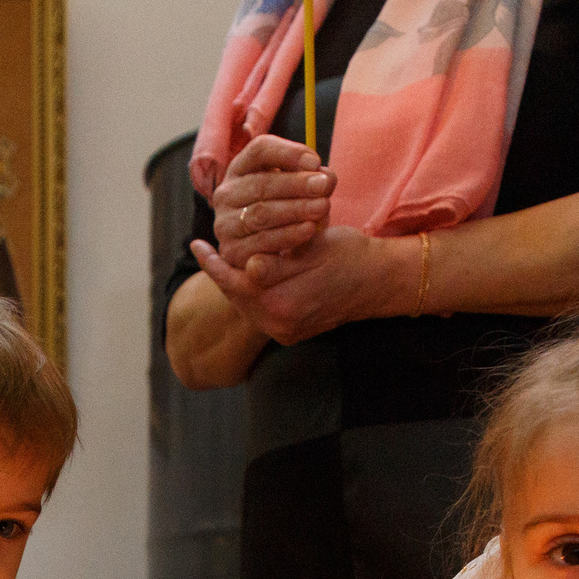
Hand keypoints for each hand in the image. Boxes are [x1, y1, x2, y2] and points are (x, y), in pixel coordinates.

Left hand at [190, 223, 413, 346]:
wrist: (381, 281)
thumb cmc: (350, 255)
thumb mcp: (313, 248)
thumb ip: (279, 260)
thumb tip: (247, 263)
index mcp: (285, 304)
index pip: (236, 283)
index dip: (214, 263)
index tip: (197, 244)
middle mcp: (282, 325)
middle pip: (238, 297)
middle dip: (221, 272)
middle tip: (202, 250)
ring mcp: (286, 333)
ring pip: (247, 305)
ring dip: (235, 282)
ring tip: (219, 260)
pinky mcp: (291, 333)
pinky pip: (261, 311)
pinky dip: (252, 292)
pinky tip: (247, 274)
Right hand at [211, 135, 333, 271]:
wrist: (271, 253)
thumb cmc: (288, 210)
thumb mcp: (299, 188)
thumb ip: (314, 179)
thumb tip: (326, 178)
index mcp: (241, 169)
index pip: (259, 150)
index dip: (288, 153)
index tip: (316, 162)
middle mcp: (226, 194)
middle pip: (260, 184)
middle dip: (296, 184)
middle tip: (324, 185)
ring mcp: (225, 224)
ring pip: (261, 213)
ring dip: (294, 209)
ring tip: (322, 206)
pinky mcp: (232, 251)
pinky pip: (261, 242)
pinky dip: (288, 235)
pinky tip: (309, 229)